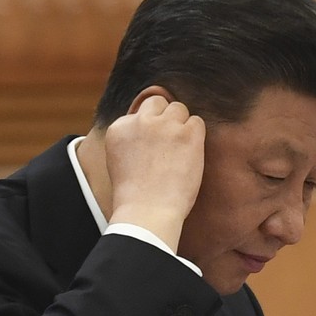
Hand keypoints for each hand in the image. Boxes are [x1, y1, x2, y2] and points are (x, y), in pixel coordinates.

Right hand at [105, 95, 205, 251]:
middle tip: (169, 144)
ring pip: (179, 109)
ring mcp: (164, 126)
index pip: (139, 112)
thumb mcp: (118, 161)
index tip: (152, 145)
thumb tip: (149, 131)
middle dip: (164, 118)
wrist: (147, 212)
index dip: (149, 127)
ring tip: (180, 151)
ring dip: (181, 126)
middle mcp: (140, 121)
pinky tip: (191, 155)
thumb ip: (131, 140)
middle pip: (158, 103)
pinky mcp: (187, 134)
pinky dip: (196, 137)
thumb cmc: (135, 196)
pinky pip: (197, 122)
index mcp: (119, 128)